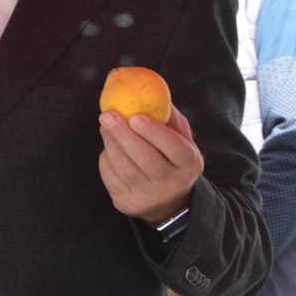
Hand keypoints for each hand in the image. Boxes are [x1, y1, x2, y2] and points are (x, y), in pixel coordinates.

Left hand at [99, 103, 201, 223]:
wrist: (167, 201)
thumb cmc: (171, 158)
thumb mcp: (181, 140)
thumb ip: (170, 118)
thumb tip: (153, 92)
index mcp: (190, 164)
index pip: (175, 148)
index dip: (155, 132)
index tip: (136, 116)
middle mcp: (172, 183)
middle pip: (146, 159)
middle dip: (123, 134)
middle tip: (108, 114)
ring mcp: (149, 196)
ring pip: (124, 167)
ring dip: (111, 142)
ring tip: (105, 124)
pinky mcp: (127, 203)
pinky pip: (111, 177)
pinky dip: (106, 158)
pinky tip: (108, 145)